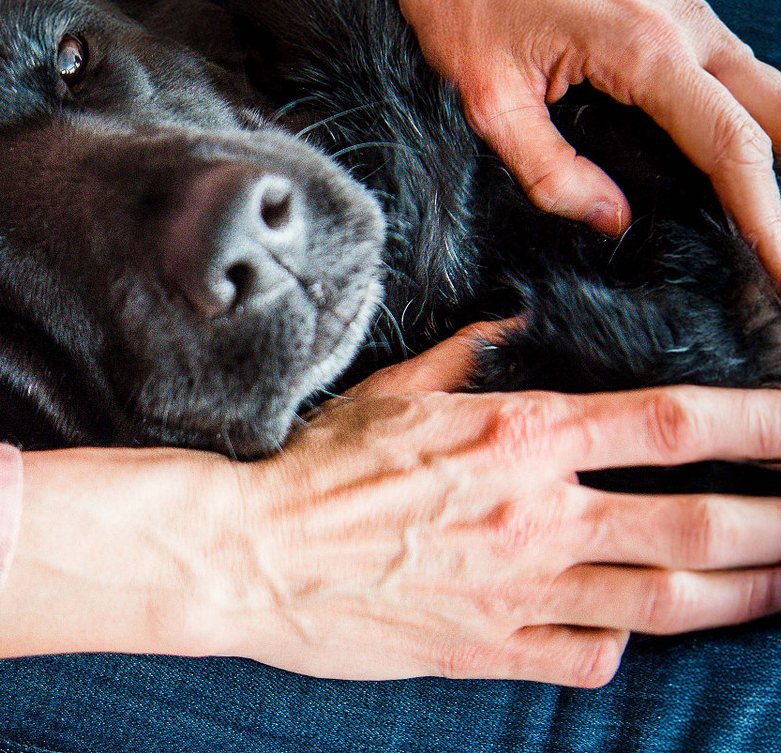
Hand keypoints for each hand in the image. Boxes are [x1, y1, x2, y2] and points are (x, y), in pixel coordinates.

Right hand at [0, 327, 780, 687]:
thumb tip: (515, 322)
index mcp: (517, 436)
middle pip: (702, 520)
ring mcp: (518, 591)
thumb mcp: (393, 388)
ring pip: (668, 600)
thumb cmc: (315, 464)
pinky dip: (625, 645)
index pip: (672, 421)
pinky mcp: (488, 650)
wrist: (250, 554)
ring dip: (743, 594)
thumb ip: (468, 355)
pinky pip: (589, 657)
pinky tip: (634, 634)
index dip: (760, 422)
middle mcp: (536, 514)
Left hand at [373, 0, 780, 280]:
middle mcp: (683, 28)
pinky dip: (745, 127)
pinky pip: (731, 78)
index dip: (765, 214)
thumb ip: (549, 170)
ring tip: (760, 226)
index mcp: (644, 48)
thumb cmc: (465, 2)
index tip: (777, 266)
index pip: (732, 144)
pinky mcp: (669, 20)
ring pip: (765, 93)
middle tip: (775, 258)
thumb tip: (611, 222)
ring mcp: (683, 18)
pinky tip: (731, 174)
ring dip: (771, 158)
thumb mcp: (490, 101)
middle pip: (775, 117)